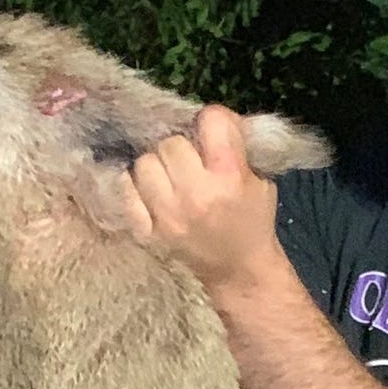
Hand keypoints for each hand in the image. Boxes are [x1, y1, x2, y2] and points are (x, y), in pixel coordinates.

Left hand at [122, 105, 282, 293]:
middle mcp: (196, 193)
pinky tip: (151, 192)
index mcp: (230, 176)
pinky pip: (127, 190)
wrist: (237, 270)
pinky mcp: (148, 232)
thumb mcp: (260, 180)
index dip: (213, 122)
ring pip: (144, 163)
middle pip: (170, 142)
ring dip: (157, 167)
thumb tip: (207, 118)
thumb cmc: (252, 221)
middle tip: (191, 163)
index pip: (210, 119)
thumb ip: (237, 146)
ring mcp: (168, 215)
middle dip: (182, 148)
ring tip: (171, 179)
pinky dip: (136, 187)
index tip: (215, 134)